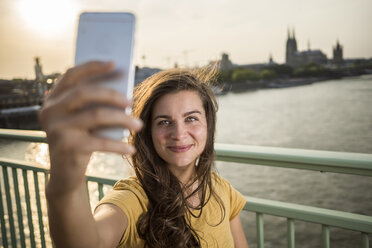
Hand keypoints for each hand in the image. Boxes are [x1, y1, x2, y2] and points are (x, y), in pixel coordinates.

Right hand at [39, 61, 142, 195]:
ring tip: (139, 124)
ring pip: (96, 115)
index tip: (114, 63)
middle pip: (84, 93)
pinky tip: (131, 148)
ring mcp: (56, 129)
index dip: (92, 67)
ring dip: (122, 119)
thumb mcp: (83, 121)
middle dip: (112, 94)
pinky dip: (118, 145)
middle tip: (131, 102)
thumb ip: (93, 105)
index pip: (71, 75)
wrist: (66, 175)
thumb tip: (123, 89)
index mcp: (52, 100)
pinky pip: (100, 141)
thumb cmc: (80, 141)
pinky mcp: (66, 147)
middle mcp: (50, 111)